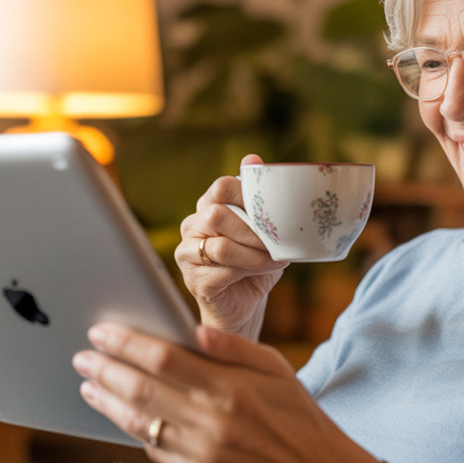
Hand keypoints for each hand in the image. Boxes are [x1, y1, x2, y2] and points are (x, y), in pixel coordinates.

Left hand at [72, 324, 381, 462]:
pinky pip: (155, 451)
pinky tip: (122, 414)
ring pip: (139, 424)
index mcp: (231, 388)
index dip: (126, 343)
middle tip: (82, 356)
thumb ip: (231, 347)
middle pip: (142, 390)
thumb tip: (190, 330)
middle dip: (105, 370)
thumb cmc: (296, 412)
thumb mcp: (275, 367)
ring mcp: (202, 455)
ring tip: (90, 384)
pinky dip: (134, 430)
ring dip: (108, 402)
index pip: (164, 358)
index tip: (100, 330)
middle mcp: (212, 422)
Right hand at [174, 154, 286, 336]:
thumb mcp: (263, 231)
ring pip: (220, 246)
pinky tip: (263, 274)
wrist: (245, 304)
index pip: (221, 187)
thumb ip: (259, 200)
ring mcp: (187, 254)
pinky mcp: (193, 281)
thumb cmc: (254, 264)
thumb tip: (253, 158)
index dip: (248, 195)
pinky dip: (248, 273)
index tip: (271, 212)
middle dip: (253, 230)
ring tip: (274, 261)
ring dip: (254, 255)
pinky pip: (221, 272)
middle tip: (276, 243)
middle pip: (216, 214)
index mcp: (208, 208)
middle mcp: (192, 227)